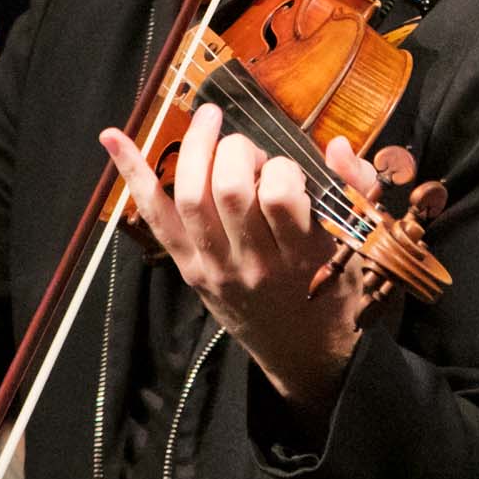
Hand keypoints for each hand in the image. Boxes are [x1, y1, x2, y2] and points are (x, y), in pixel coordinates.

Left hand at [100, 104, 382, 425]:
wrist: (307, 357)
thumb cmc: (340, 295)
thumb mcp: (364, 249)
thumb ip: (357, 193)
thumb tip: (338, 146)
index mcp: (302, 258)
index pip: (280, 194)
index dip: (281, 166)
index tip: (288, 168)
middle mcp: (253, 265)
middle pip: (228, 190)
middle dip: (237, 150)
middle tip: (250, 150)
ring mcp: (214, 268)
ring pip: (189, 196)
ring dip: (198, 147)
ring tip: (212, 122)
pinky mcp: (188, 269)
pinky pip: (155, 217)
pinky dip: (133, 173)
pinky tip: (114, 136)